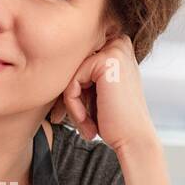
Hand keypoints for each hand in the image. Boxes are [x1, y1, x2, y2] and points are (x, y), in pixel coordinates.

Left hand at [48, 34, 156, 153]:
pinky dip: (74, 107)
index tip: (66, 116)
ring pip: (70, 76)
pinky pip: (72, 83)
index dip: (71, 91)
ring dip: (72, 106)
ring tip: (85, 127)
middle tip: (69, 122)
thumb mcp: (98, 92)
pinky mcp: (105, 62)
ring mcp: (114, 50)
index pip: (76, 64)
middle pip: (72, 68)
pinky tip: (87, 124)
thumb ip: (83, 75)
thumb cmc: (115, 122)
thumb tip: (49, 65)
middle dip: (68, 97)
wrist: (134, 140)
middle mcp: (118, 43)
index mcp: (118, 48)